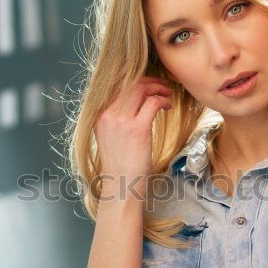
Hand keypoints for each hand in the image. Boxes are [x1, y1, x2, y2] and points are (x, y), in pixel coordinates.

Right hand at [94, 75, 173, 198]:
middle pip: (130, 83)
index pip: (117, 86)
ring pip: (141, 89)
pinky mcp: (137, 129)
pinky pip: (153, 103)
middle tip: (162, 85)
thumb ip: (115, 119)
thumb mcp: (109, 137)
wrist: (121, 187)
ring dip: (158, 88)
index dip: (135, 80)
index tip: (148, 84)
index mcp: (99, 115)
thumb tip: (129, 104)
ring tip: (167, 93)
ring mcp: (121, 121)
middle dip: (149, 80)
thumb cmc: (119, 166)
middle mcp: (107, 115)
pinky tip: (167, 107)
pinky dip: (163, 101)